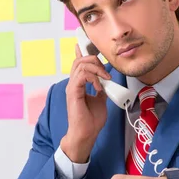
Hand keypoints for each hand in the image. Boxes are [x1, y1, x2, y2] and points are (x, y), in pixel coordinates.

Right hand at [61, 44, 110, 162]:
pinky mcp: (73, 92)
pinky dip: (93, 77)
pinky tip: (98, 86)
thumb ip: (101, 89)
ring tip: (104, 79)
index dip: (82, 52)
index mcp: (78, 85)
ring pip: (81, 65)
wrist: (86, 134)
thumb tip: (106, 82)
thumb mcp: (100, 101)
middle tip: (106, 72)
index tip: (86, 44)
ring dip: (96, 68)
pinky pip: (82, 75)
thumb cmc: (90, 121)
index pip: (78, 63)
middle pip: (80, 61)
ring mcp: (72, 87)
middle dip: (95, 60)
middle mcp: (73, 84)